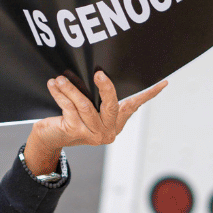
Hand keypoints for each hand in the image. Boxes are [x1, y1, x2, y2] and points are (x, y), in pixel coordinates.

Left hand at [23, 72, 167, 174]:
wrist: (49, 139)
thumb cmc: (69, 119)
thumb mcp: (88, 110)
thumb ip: (100, 100)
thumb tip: (105, 74)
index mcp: (114, 124)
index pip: (133, 107)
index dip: (148, 94)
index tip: (163, 83)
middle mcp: (106, 132)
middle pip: (111, 105)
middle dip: (105, 88)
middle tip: (98, 74)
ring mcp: (91, 134)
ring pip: (85, 105)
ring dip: (71, 89)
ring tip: (60, 78)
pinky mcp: (74, 132)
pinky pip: (68, 108)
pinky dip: (59, 94)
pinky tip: (53, 85)